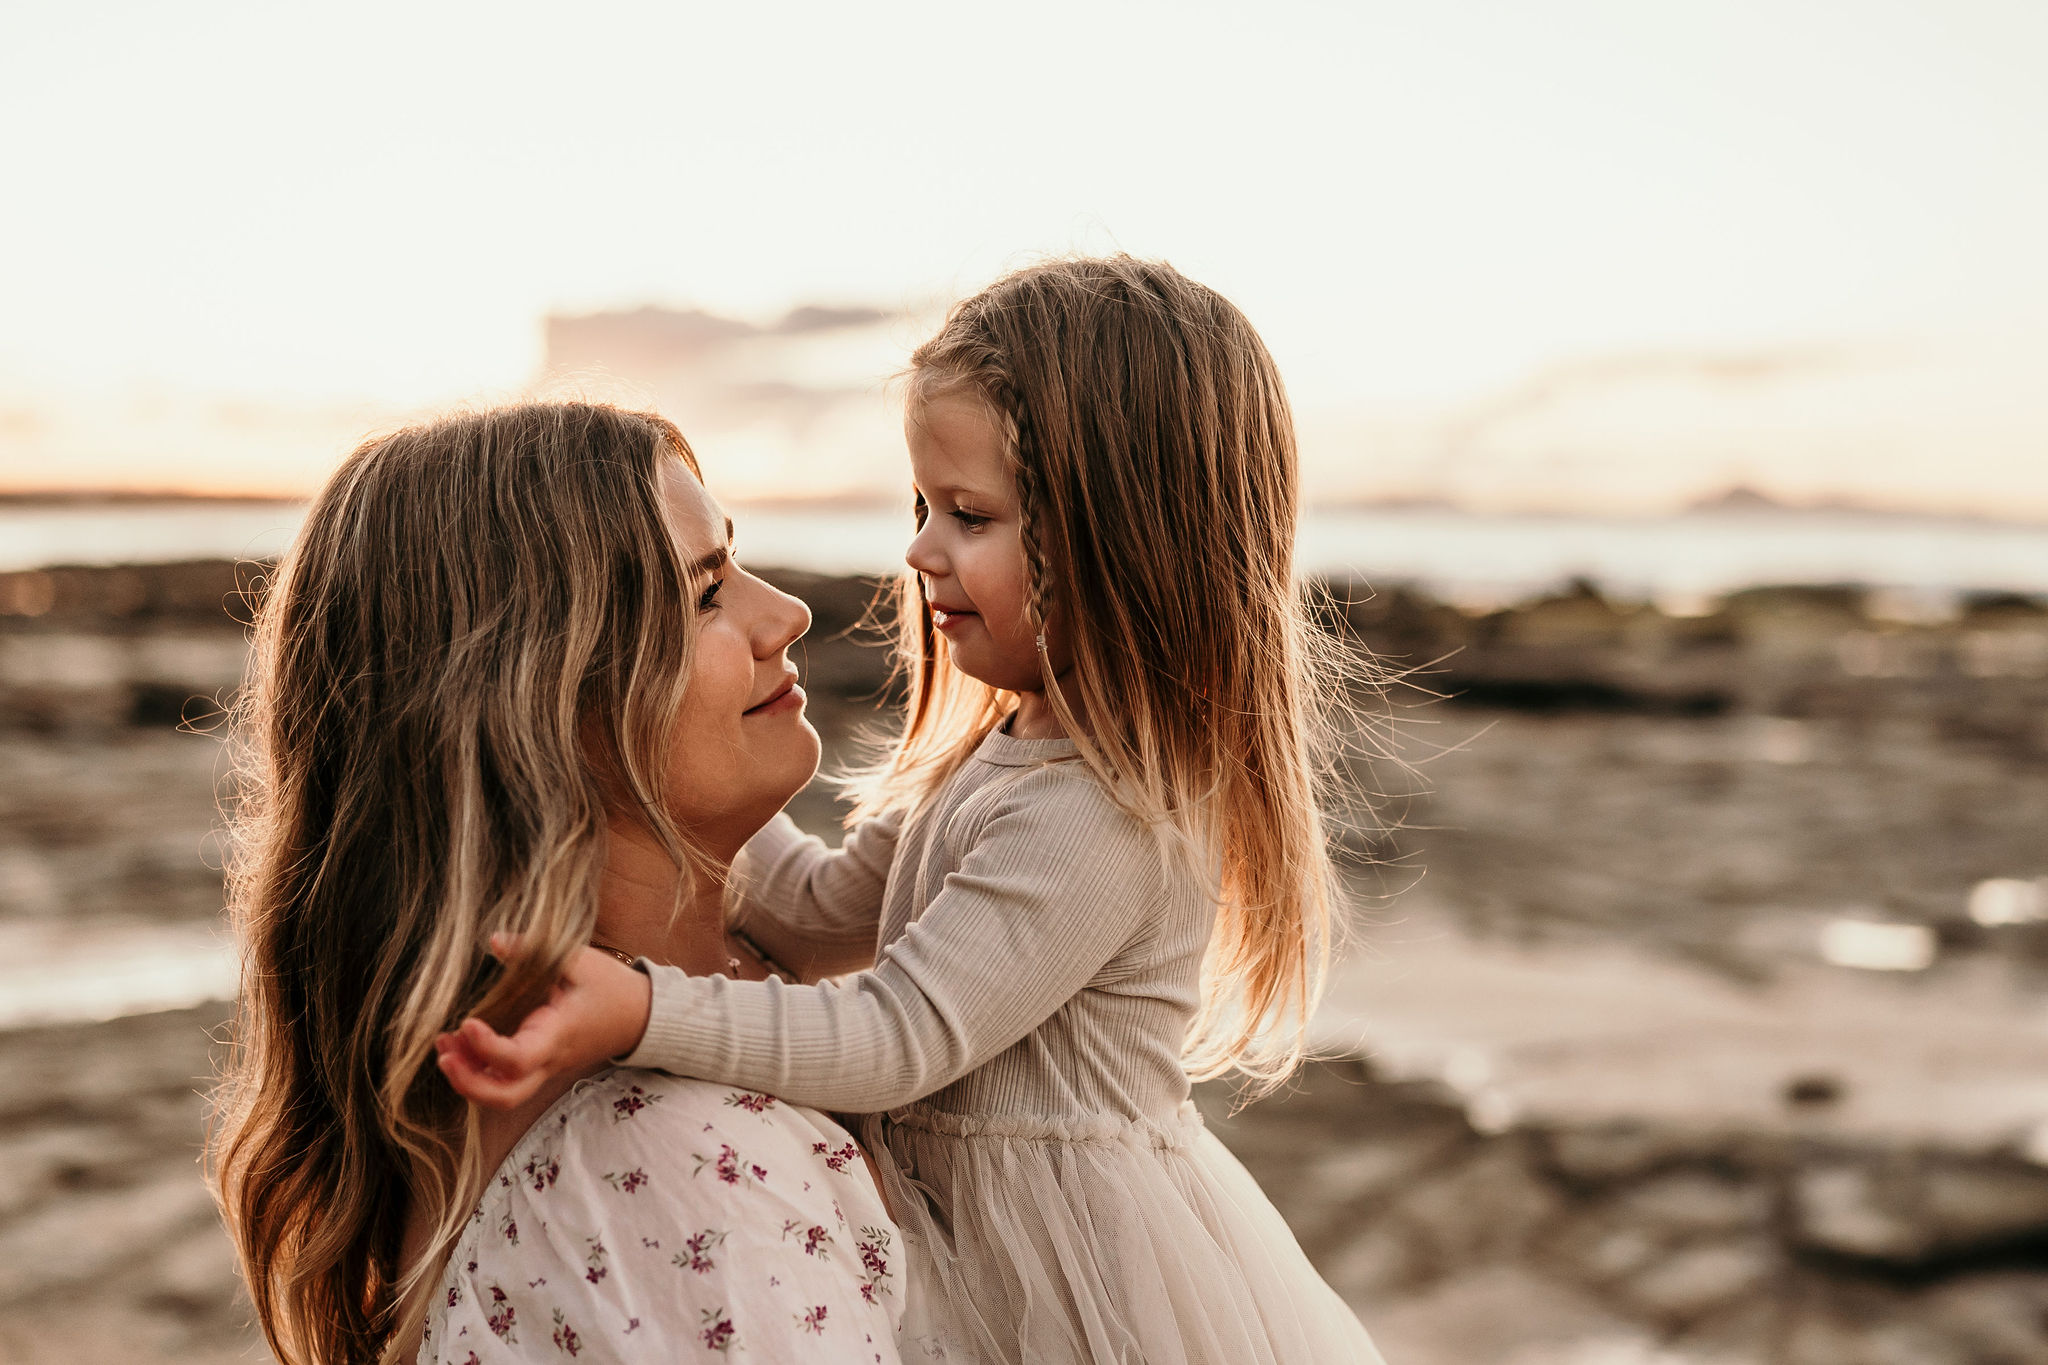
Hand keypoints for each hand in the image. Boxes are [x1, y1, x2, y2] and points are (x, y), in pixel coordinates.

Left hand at [434, 935, 653, 1109]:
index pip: (517, 1059)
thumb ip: (534, 951)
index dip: (486, 1048)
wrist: (643, 1016)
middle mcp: (549, 1060)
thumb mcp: (579, 960)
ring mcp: (545, 1068)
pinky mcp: (541, 1066)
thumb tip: (494, 940)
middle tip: (443, 1054)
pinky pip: (505, 1082)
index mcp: (558, 1035)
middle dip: (467, 1083)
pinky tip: (461, 1047)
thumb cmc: (612, 987)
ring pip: (502, 1096)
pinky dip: (478, 1072)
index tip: (467, 1022)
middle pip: (505, 1097)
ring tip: (445, 1046)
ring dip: (468, 1079)